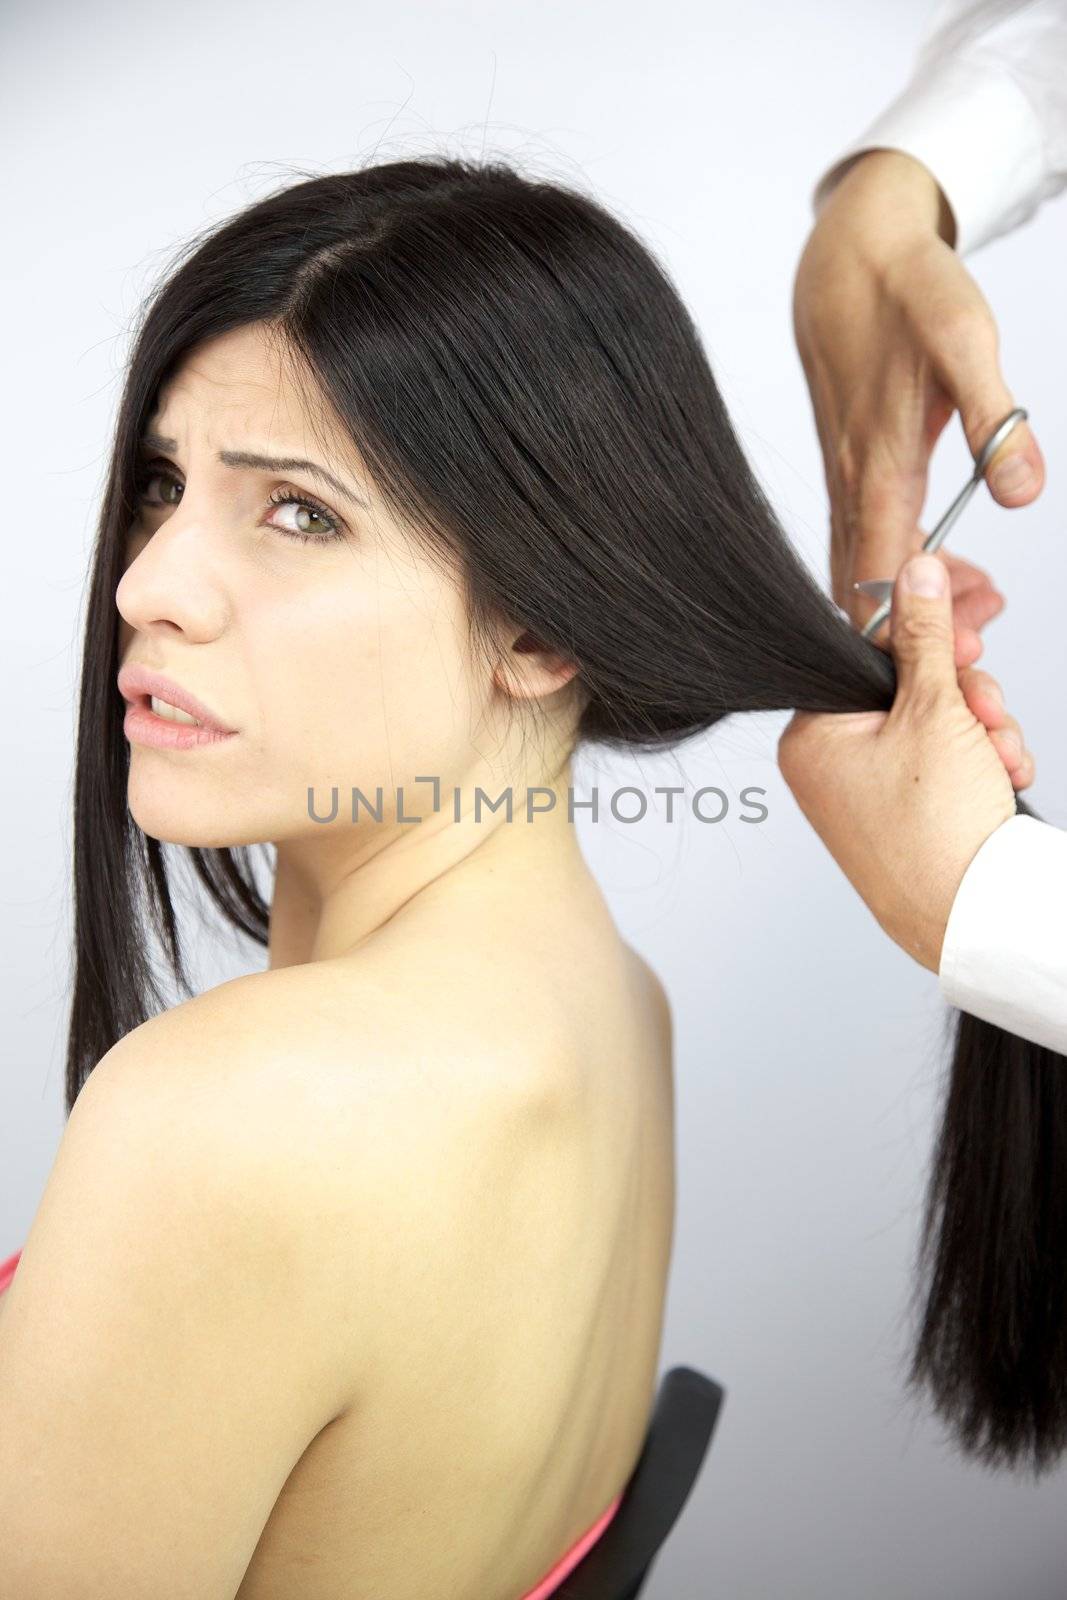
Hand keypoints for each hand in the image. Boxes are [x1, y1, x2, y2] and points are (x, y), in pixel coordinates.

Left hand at [777, 552, 1026, 972]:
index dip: (925, 646)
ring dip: (980, 731)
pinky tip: (1000, 778)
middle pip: (905, 689)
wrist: (973, 918)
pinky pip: (941, 764)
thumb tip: (914, 571)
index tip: (966, 645)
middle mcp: (828, 764)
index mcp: (812, 734)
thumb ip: (925, 635)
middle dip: (964, 697)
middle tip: (989, 713)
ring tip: (999, 758)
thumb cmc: (937, 831)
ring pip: (933, 725)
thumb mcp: (935, 709)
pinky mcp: (900, 815)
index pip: (865, 654)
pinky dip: (978, 764)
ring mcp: (863, 793)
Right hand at [794, 149, 1044, 658]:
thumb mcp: (965, 342)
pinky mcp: (850, 469)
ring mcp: (846, 480)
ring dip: (912, 602)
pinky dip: (902, 566)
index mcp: (879, 468)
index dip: (910, 633)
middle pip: (867, 592)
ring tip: (979, 605)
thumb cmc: (905, 291)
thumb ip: (996, 421)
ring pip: (864, 569)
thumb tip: (1024, 495)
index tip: (953, 658)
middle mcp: (853, 485)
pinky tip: (945, 561)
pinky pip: (866, 539)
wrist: (847, 256)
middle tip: (979, 645)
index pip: (880, 582)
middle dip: (916, 632)